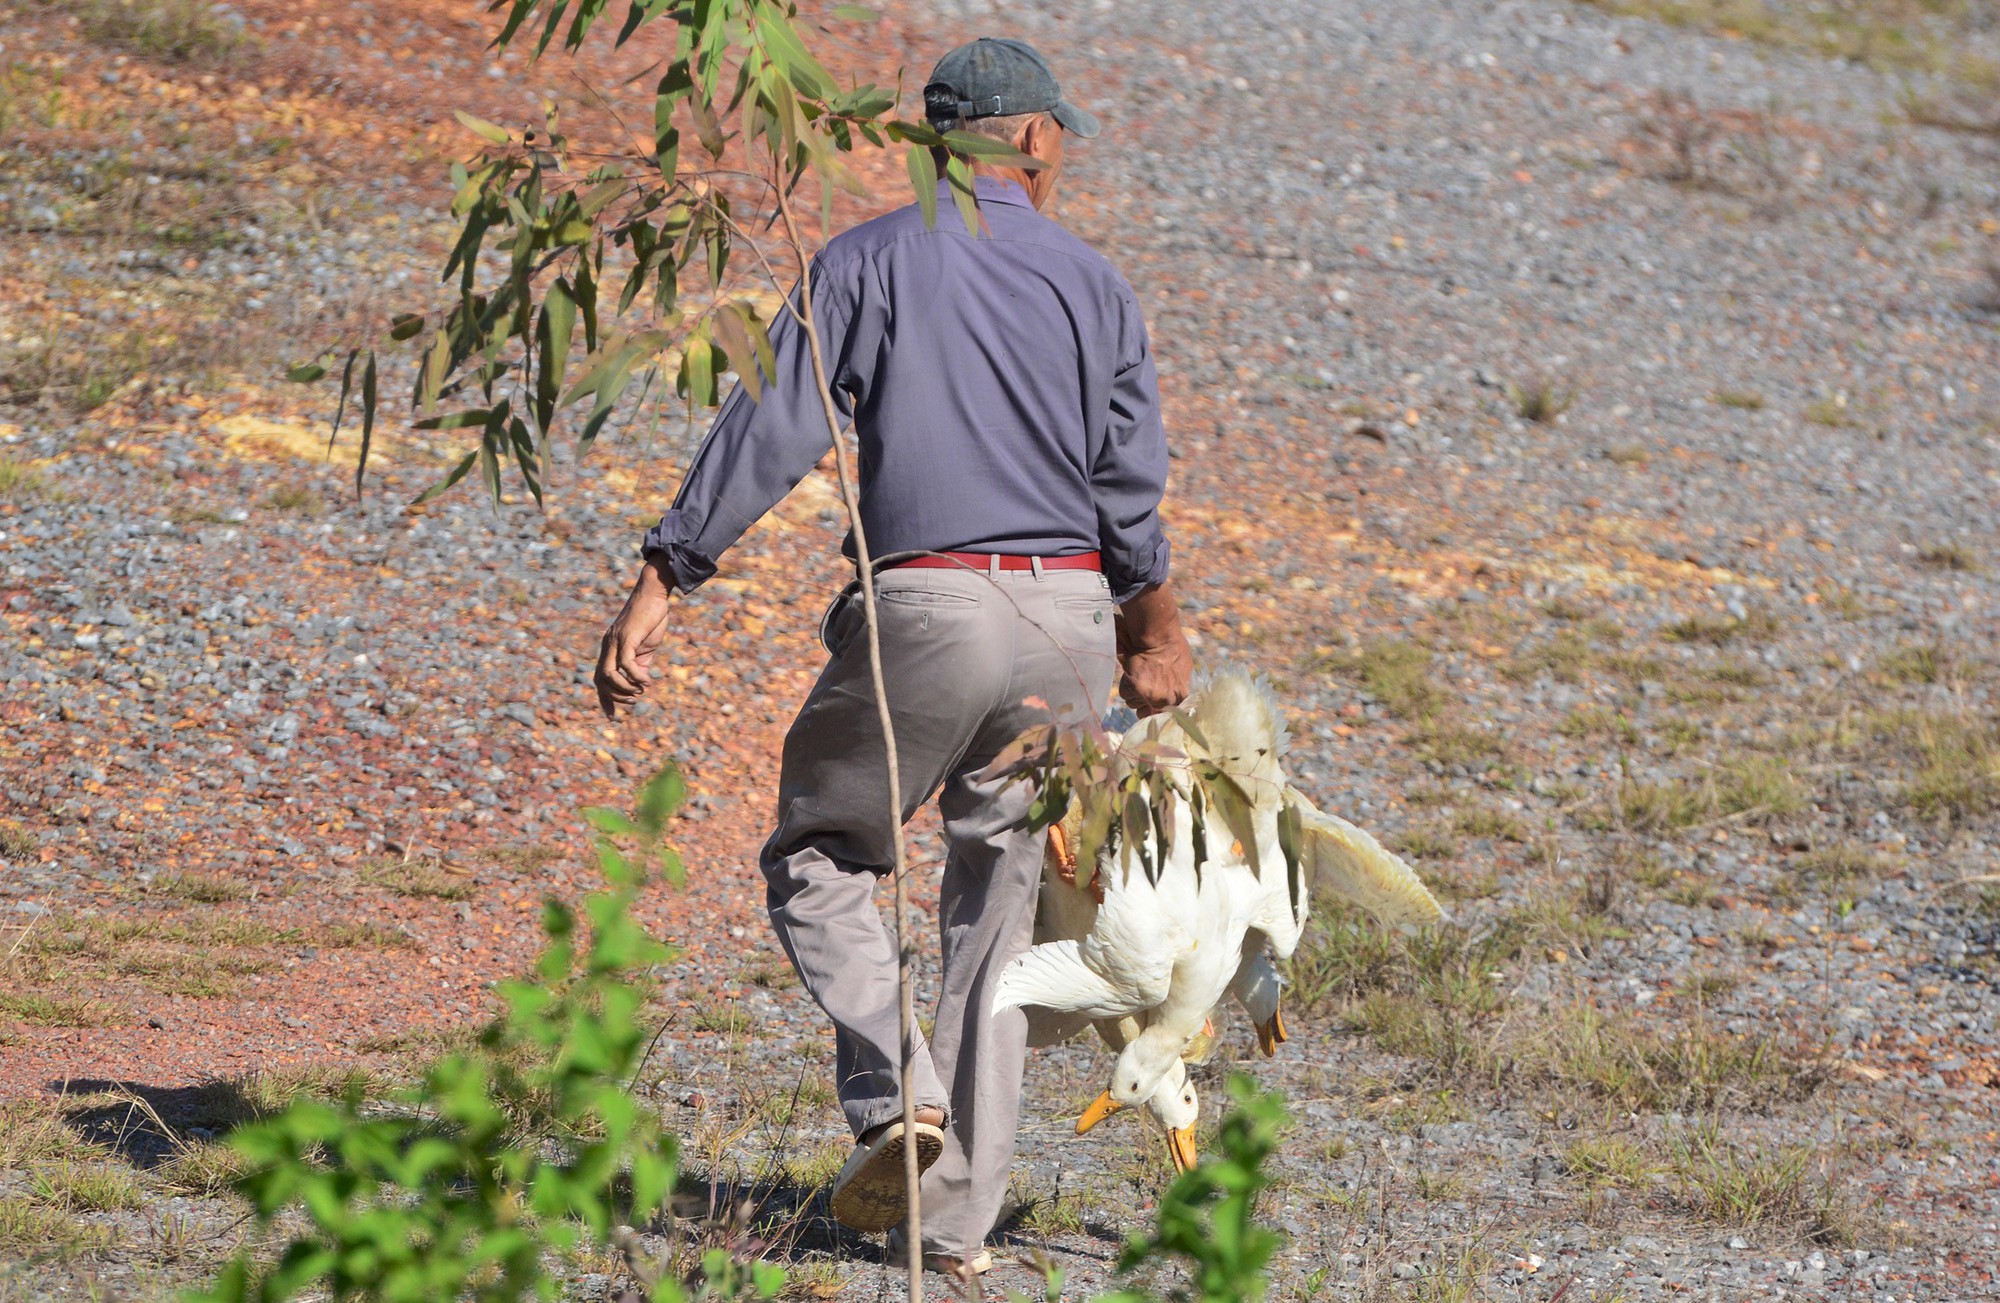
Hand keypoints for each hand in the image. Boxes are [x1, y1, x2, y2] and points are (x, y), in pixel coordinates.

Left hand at [595, 559, 674, 718]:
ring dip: (624, 688)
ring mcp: (615, 641)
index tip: (612, 716)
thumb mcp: (645, 646)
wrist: (653, 593)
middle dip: (614, 697)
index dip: (604, 699)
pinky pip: (625, 663)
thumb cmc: (650, 618)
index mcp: (610, 649)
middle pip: (600, 680)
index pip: (600, 678)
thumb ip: (641, 664)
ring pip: (609, 674)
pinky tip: (647, 681)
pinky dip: (635, 676)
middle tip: (632, 702)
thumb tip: (640, 683)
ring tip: (640, 692)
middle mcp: (608, 646)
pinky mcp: (627, 637)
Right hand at [1115, 581, 1191, 715]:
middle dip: (1143, 700)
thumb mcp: (1184, 670)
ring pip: (1134, 703)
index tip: (1151, 704)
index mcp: (1179, 696)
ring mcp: (1149, 696)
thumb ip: (1178, 687)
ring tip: (1139, 676)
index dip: (1156, 708)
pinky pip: (1125, 694)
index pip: (1166, 714)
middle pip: (1147, 711)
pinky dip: (1126, 685)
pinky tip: (1132, 673)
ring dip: (1134, 692)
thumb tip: (1171, 696)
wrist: (1159, 637)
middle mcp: (1165, 700)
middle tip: (1143, 685)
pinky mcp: (1134, 689)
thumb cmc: (1173, 648)